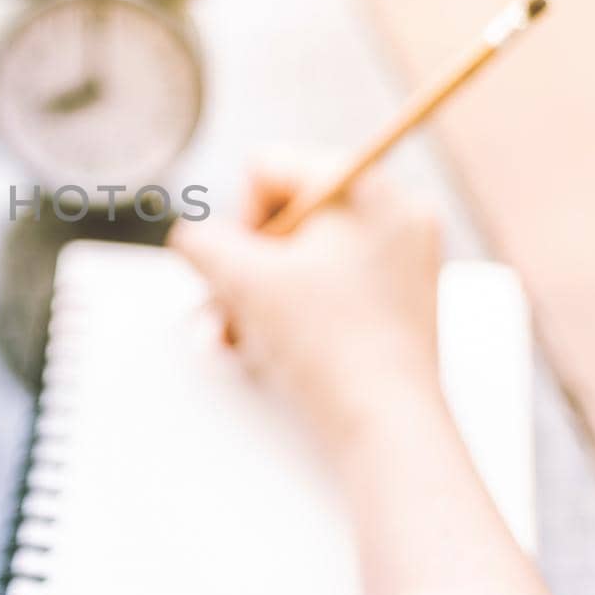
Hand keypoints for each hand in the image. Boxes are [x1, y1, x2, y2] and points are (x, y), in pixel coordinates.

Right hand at [168, 152, 441, 454]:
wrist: (386, 426)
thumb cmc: (324, 344)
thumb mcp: (242, 280)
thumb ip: (202, 242)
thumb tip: (193, 238)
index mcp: (367, 188)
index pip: (269, 169)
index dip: (239, 221)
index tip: (246, 271)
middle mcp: (394, 213)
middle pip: (285, 215)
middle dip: (244, 267)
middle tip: (228, 312)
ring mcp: (402, 259)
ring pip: (301, 256)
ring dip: (256, 295)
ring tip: (235, 341)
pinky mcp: (398, 302)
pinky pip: (326, 285)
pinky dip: (290, 311)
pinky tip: (267, 349)